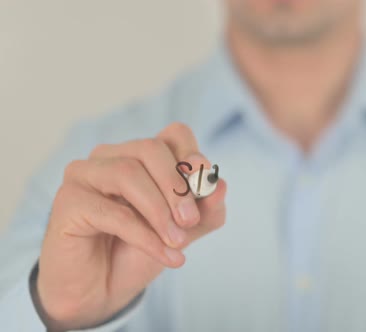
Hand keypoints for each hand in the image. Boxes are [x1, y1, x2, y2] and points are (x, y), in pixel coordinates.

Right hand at [36, 123, 226, 329]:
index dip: (194, 156)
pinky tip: (166, 256)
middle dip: (177, 186)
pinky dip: (145, 236)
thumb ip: (206, 210)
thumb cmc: (140, 251)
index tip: (207, 188)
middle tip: (190, 220)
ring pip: (128, 173)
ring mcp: (84, 174)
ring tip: (178, 241)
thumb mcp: (184, 230)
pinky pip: (113, 212)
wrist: (103, 290)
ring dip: (160, 211)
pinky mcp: (68, 201)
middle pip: (150, 148)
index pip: (174, 134)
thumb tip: (221, 186)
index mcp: (141, 155)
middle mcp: (111, 156)